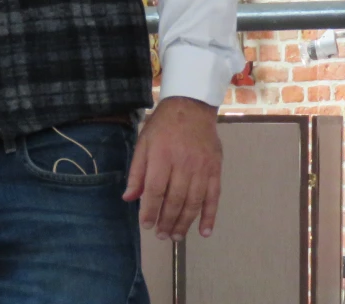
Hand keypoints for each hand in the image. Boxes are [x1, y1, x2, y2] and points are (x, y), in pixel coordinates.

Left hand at [123, 96, 221, 240]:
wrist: (191, 106)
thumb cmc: (162, 126)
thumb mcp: (143, 143)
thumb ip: (137, 171)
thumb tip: (129, 198)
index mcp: (162, 156)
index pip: (155, 190)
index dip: (150, 210)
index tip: (146, 225)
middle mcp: (183, 164)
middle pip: (175, 199)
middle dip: (167, 221)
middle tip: (161, 235)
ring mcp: (202, 168)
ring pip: (194, 202)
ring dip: (185, 223)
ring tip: (176, 237)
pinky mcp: (216, 169)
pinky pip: (214, 197)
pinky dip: (210, 216)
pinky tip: (204, 231)